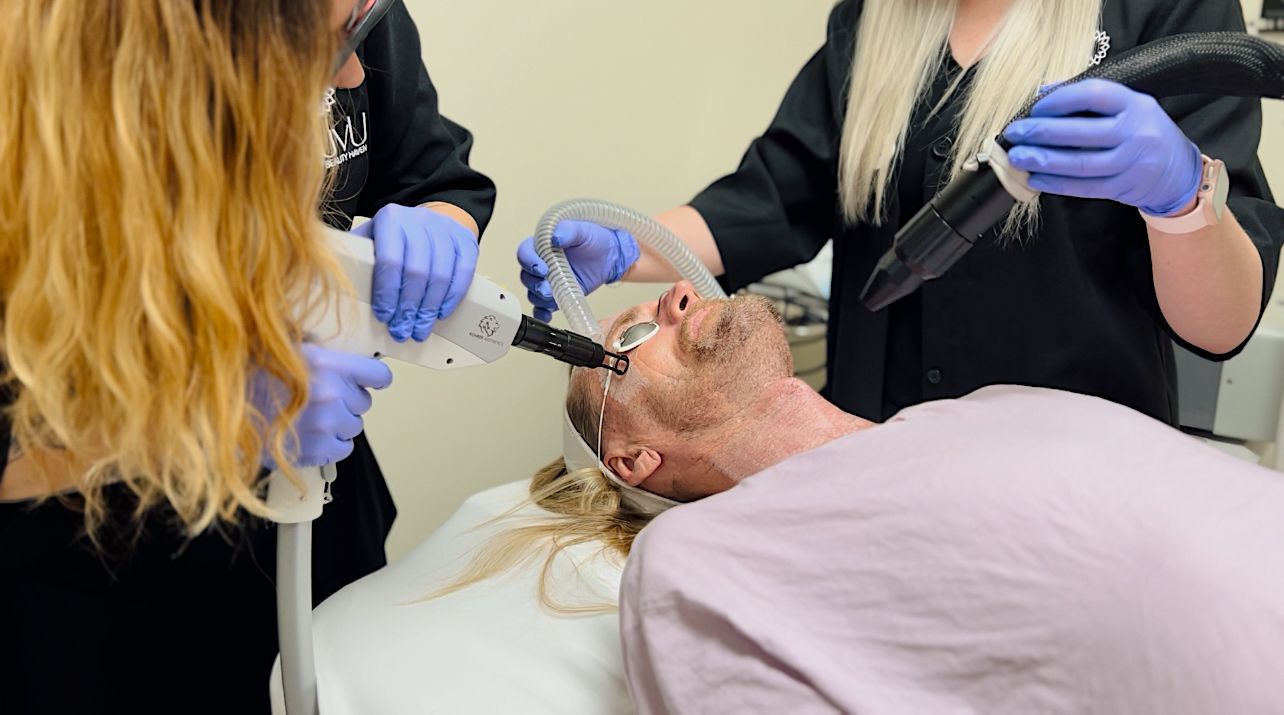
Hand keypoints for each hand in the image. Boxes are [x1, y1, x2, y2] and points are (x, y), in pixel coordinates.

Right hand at [257, 345, 393, 469]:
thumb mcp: (290, 352)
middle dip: (347, 401)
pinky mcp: (317, 450)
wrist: (222, 411)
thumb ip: (323, 358)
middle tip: (320, 399)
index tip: (370, 383)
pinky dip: (331, 444)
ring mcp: (325, 424)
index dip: (374, 380)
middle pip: (364, 402)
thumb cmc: (252, 379)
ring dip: (338, 423)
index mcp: (327, 364)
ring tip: (310, 417)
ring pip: (354, 426)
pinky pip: (343, 449)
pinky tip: (311, 435)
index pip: (377, 375)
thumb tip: (347, 366)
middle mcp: (331, 393)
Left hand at [351, 204, 479, 341]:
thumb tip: (336, 288)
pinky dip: (452, 298)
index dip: (387, 293)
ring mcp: (446, 230)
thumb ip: (357, 259)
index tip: (384, 316)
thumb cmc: (395, 239)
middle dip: (408, 308)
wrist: (429, 220)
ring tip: (419, 329)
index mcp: (390, 219)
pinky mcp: (466, 241)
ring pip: (441, 276)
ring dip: (429, 309)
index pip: (389, 261)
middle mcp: (419, 221)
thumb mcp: (371, 240)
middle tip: (402, 331)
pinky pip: (463, 274)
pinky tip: (440, 313)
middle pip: (417, 272)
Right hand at [515, 221, 639, 321]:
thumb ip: (568, 230)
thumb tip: (554, 238)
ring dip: (539, 298)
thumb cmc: (594, 239)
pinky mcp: (557, 294)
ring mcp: (548, 281)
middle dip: (535, 284)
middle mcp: (541, 263)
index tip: (542, 268)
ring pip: (533, 292)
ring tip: (551, 298)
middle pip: (527, 276)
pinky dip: (542, 312)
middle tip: (547, 288)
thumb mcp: (583, 230)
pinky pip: (543, 306)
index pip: (525, 253)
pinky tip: (547, 314)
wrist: (609, 256)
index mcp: (542, 245)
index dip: (529, 262)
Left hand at [1003, 79, 1202, 216]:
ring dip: (1043, 161)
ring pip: (1081, 163)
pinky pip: (1084, 187)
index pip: (1093, 95)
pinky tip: (1035, 178)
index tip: (1034, 108)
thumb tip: (1041, 91)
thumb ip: (1087, 98)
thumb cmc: (1141, 131)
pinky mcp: (1125, 187)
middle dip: (1042, 133)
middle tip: (1014, 134)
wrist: (1178, 170)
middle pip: (1082, 132)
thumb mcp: (1126, 106)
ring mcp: (1132, 162)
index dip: (1060, 100)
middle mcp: (1136, 131)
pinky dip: (1056, 183)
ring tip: (1017, 158)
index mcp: (1134, 103)